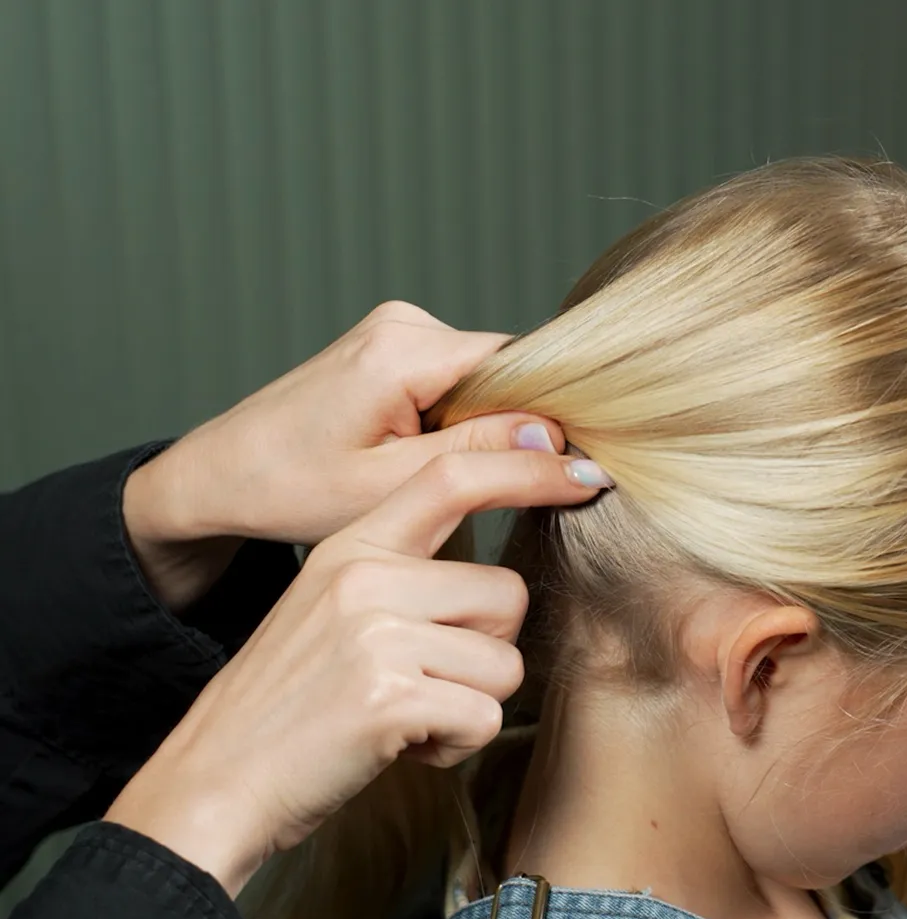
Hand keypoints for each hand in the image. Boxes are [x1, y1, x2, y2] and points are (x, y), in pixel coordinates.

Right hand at [106, 445, 612, 895]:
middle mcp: (366, 577)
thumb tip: (503, 585)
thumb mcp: (329, 610)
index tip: (585, 476)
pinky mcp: (390, 697)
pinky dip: (454, 746)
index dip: (527, 471)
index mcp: (351, 546)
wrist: (214, 782)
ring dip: (470, 705)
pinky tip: (403, 748)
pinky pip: (484, 717)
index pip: (452, 477)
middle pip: (507, 595)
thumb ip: (402, 578)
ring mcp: (376, 634)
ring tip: (408, 718)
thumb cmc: (285, 706)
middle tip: (426, 684)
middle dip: (486, 652)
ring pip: (505, 664)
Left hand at [122, 301, 555, 609]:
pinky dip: (457, 420)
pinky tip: (422, 456)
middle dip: (511, 429)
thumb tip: (563, 446)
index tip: (560, 473)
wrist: (223, 474)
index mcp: (403, 348)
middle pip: (505, 371)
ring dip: (481, 428)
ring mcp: (396, 328)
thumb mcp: (395, 486)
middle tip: (483, 488)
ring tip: (435, 472)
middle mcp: (404, 321)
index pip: (522, 366)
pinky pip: (457, 380)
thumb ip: (484, 460)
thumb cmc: (292, 487)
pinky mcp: (391, 346)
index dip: (549, 419)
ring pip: (483, 379)